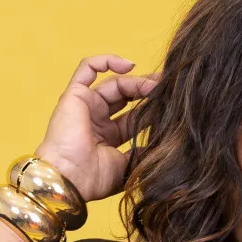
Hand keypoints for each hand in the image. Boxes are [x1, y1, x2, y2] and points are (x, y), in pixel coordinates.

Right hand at [34, 54, 158, 202]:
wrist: (70, 180)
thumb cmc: (93, 179)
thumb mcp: (129, 166)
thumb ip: (145, 153)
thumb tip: (165, 145)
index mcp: (108, 137)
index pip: (135, 116)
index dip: (152, 109)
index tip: (172, 104)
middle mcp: (96, 120)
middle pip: (126, 97)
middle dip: (147, 91)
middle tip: (167, 88)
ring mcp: (85, 106)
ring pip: (114, 83)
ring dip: (136, 81)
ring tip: (155, 85)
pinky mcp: (74, 95)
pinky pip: (87, 68)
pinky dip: (106, 61)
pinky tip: (129, 66)